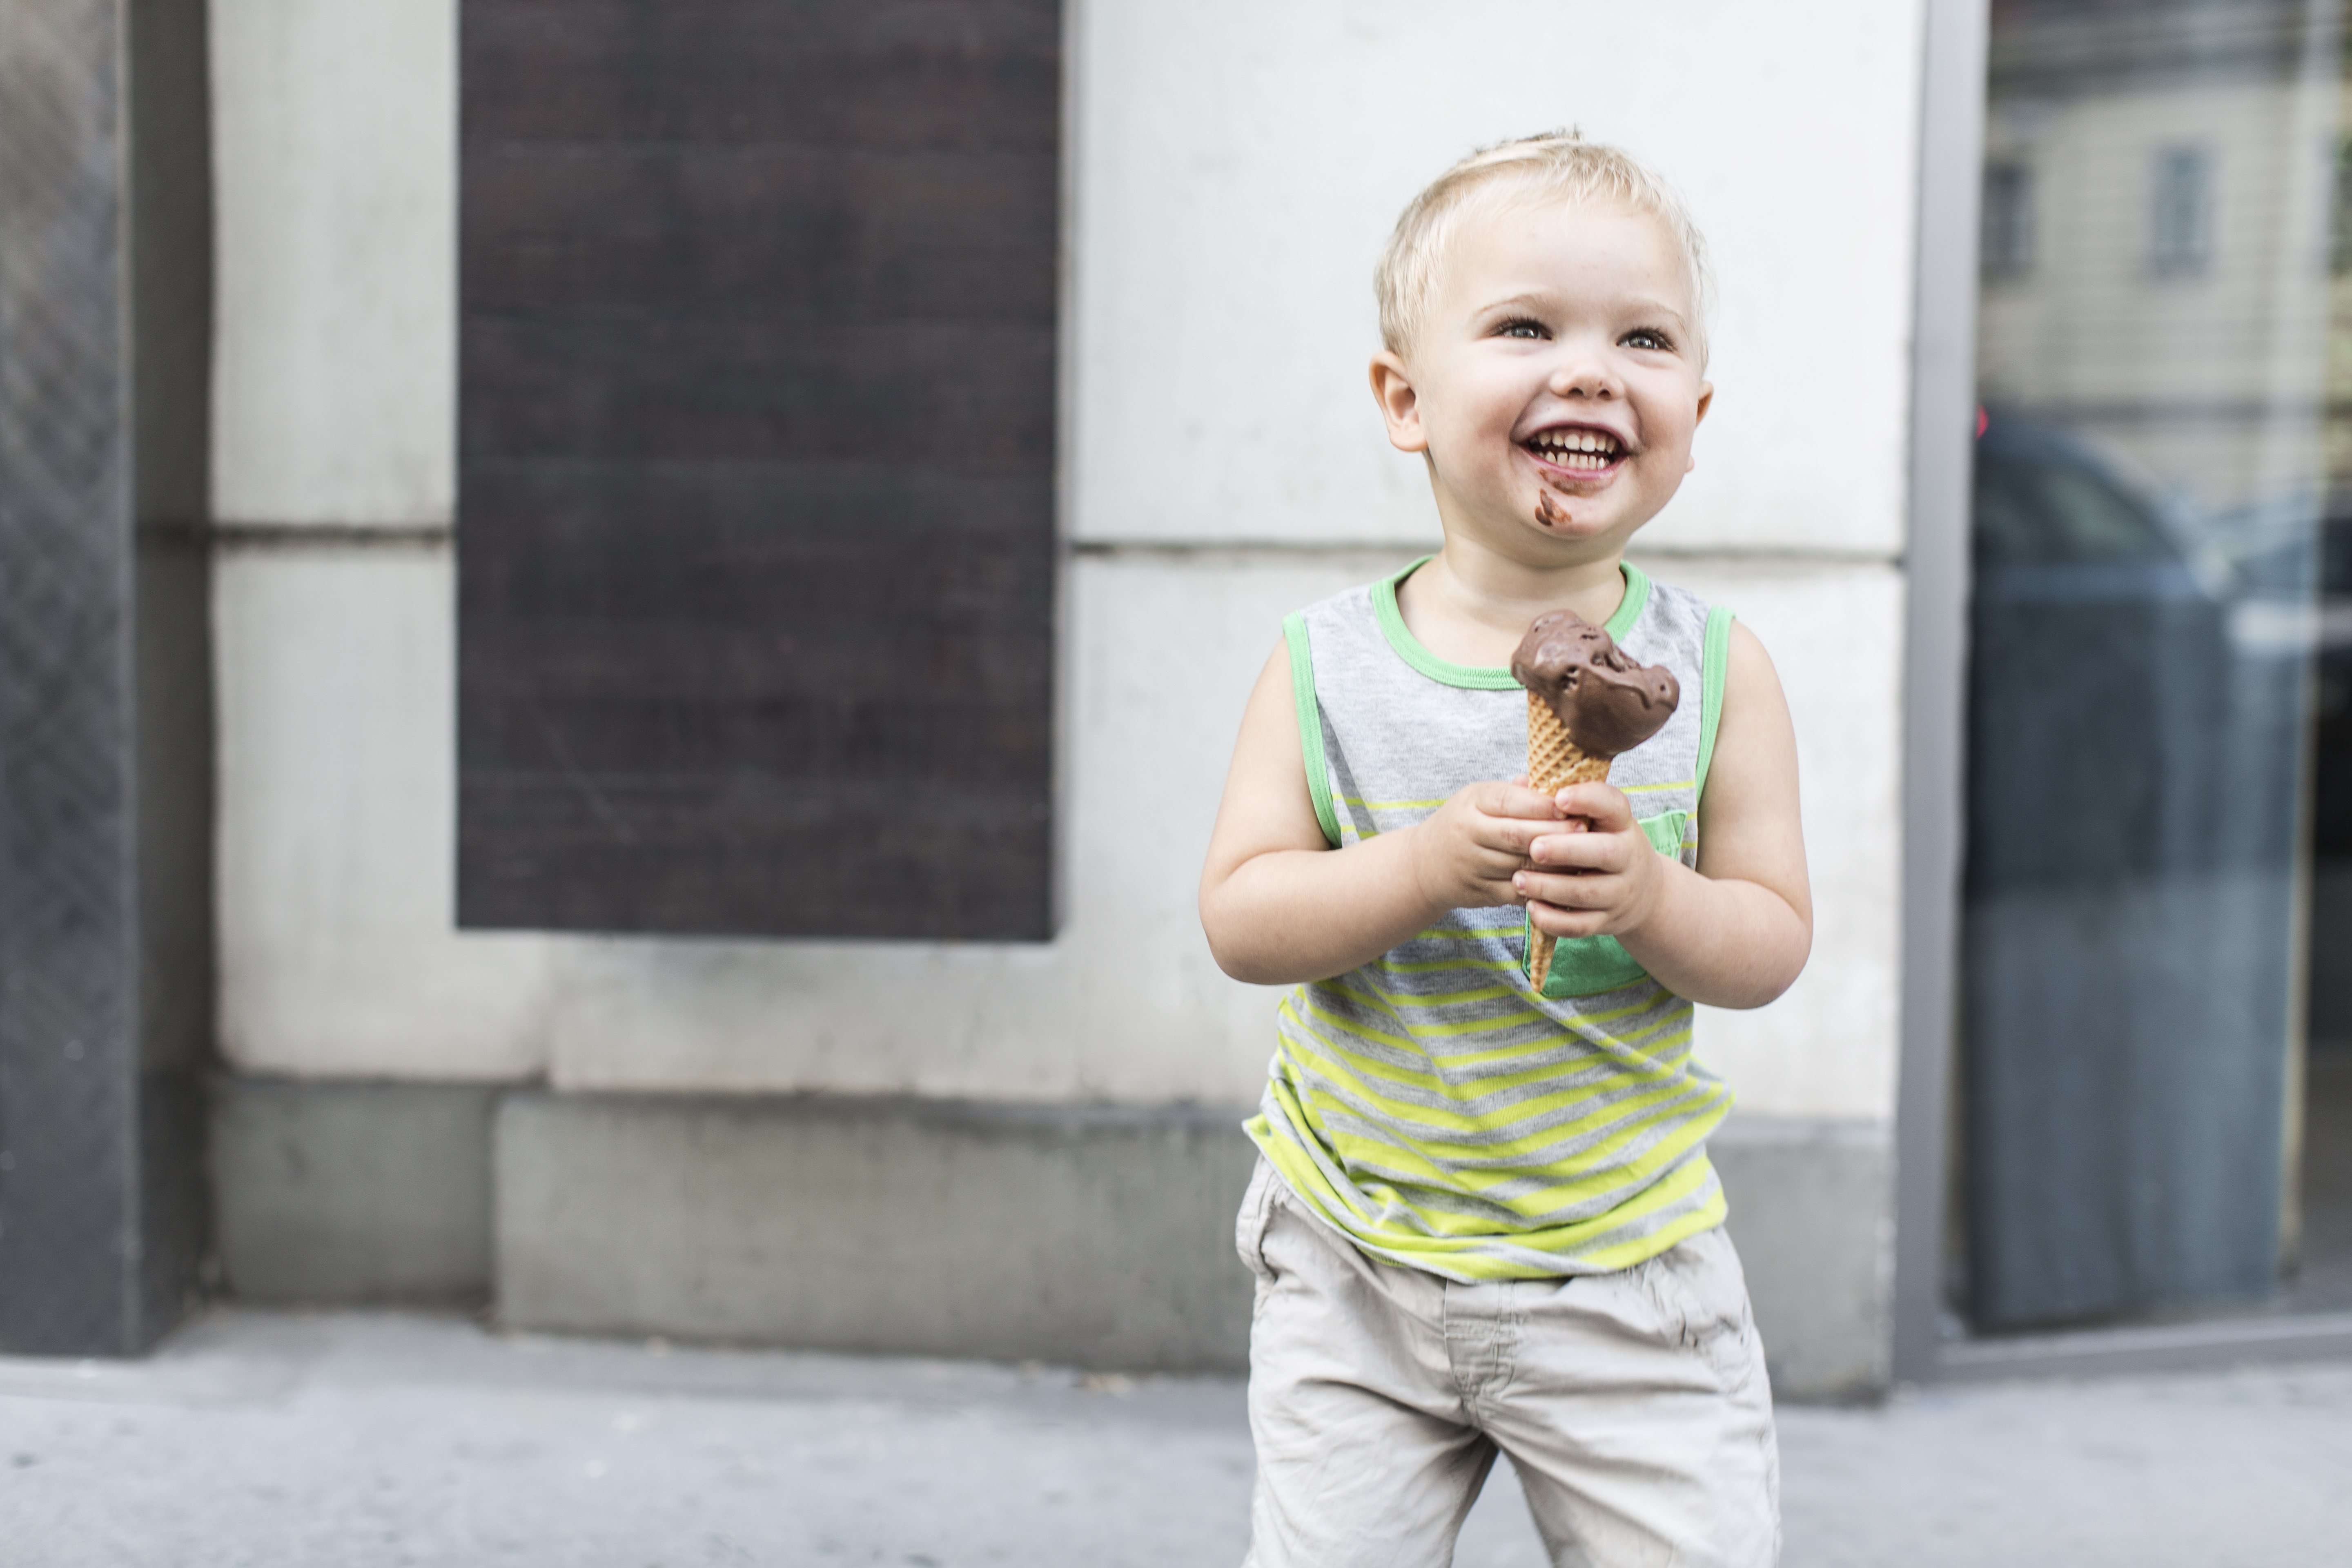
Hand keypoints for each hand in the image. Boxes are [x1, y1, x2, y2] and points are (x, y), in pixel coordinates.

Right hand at [1405, 779, 1567, 914]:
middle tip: (1585, 830)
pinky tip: (1565, 881)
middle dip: (1555, 833)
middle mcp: (1469, 834)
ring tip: (1583, 856)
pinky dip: (1543, 888)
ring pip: (1522, 866)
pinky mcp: (1481, 893)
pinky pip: (1518, 892)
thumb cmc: (1463, 823)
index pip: (1509, 802)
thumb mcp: (1478, 798)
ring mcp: (1473, 866)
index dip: (1541, 805)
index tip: (1569, 805)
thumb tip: (1556, 781)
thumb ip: (1515, 792)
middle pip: (1518, 835)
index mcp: (1471, 804)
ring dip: (1555, 863)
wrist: (1424, 865)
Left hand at [1514, 782, 1663, 938]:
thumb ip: (1565, 800)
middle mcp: (1627, 857)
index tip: (1559, 798)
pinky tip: (1531, 907)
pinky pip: (1578, 925)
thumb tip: (1522, 781)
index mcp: (1622, 824)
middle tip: (1534, 848)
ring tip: (1518, 878)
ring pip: (1585, 893)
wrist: (1642, 892)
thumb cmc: (1604, 843)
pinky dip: (1553, 919)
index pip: (1613, 805)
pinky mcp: (1606, 921)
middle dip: (1566, 850)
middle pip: (1604, 853)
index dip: (1588, 799)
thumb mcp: (1597, 819)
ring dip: (1549, 887)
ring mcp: (1619, 893)